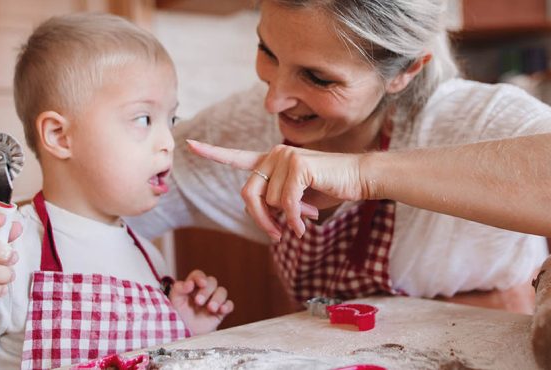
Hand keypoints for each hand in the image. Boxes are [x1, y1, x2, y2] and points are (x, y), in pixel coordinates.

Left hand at [168, 270, 233, 334]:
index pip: (198, 275)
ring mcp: (214, 301)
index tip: (200, 283)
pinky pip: (229, 304)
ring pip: (222, 291)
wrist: (185, 334)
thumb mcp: (174, 301)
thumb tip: (189, 284)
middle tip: (198, 302)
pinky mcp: (221, 312)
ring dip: (217, 298)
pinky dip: (227, 306)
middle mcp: (204, 291)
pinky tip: (222, 310)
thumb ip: (179, 289)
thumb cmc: (178, 316)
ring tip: (211, 308)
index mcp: (192, 286)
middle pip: (212, 282)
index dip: (200, 277)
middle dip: (206, 291)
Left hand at [187, 139, 369, 240]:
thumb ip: (277, 202)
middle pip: (249, 195)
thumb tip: (263, 217)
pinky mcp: (298, 166)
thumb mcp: (298, 198)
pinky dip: (296, 220)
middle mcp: (274, 154)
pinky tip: (306, 225)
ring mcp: (285, 157)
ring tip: (307, 217)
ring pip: (270, 202)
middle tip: (276, 235)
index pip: (237, 157)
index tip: (190, 145)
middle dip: (260, 219)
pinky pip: (286, 204)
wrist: (360, 177)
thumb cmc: (331, 187)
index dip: (213, 153)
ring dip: (287, 218)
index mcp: (271, 160)